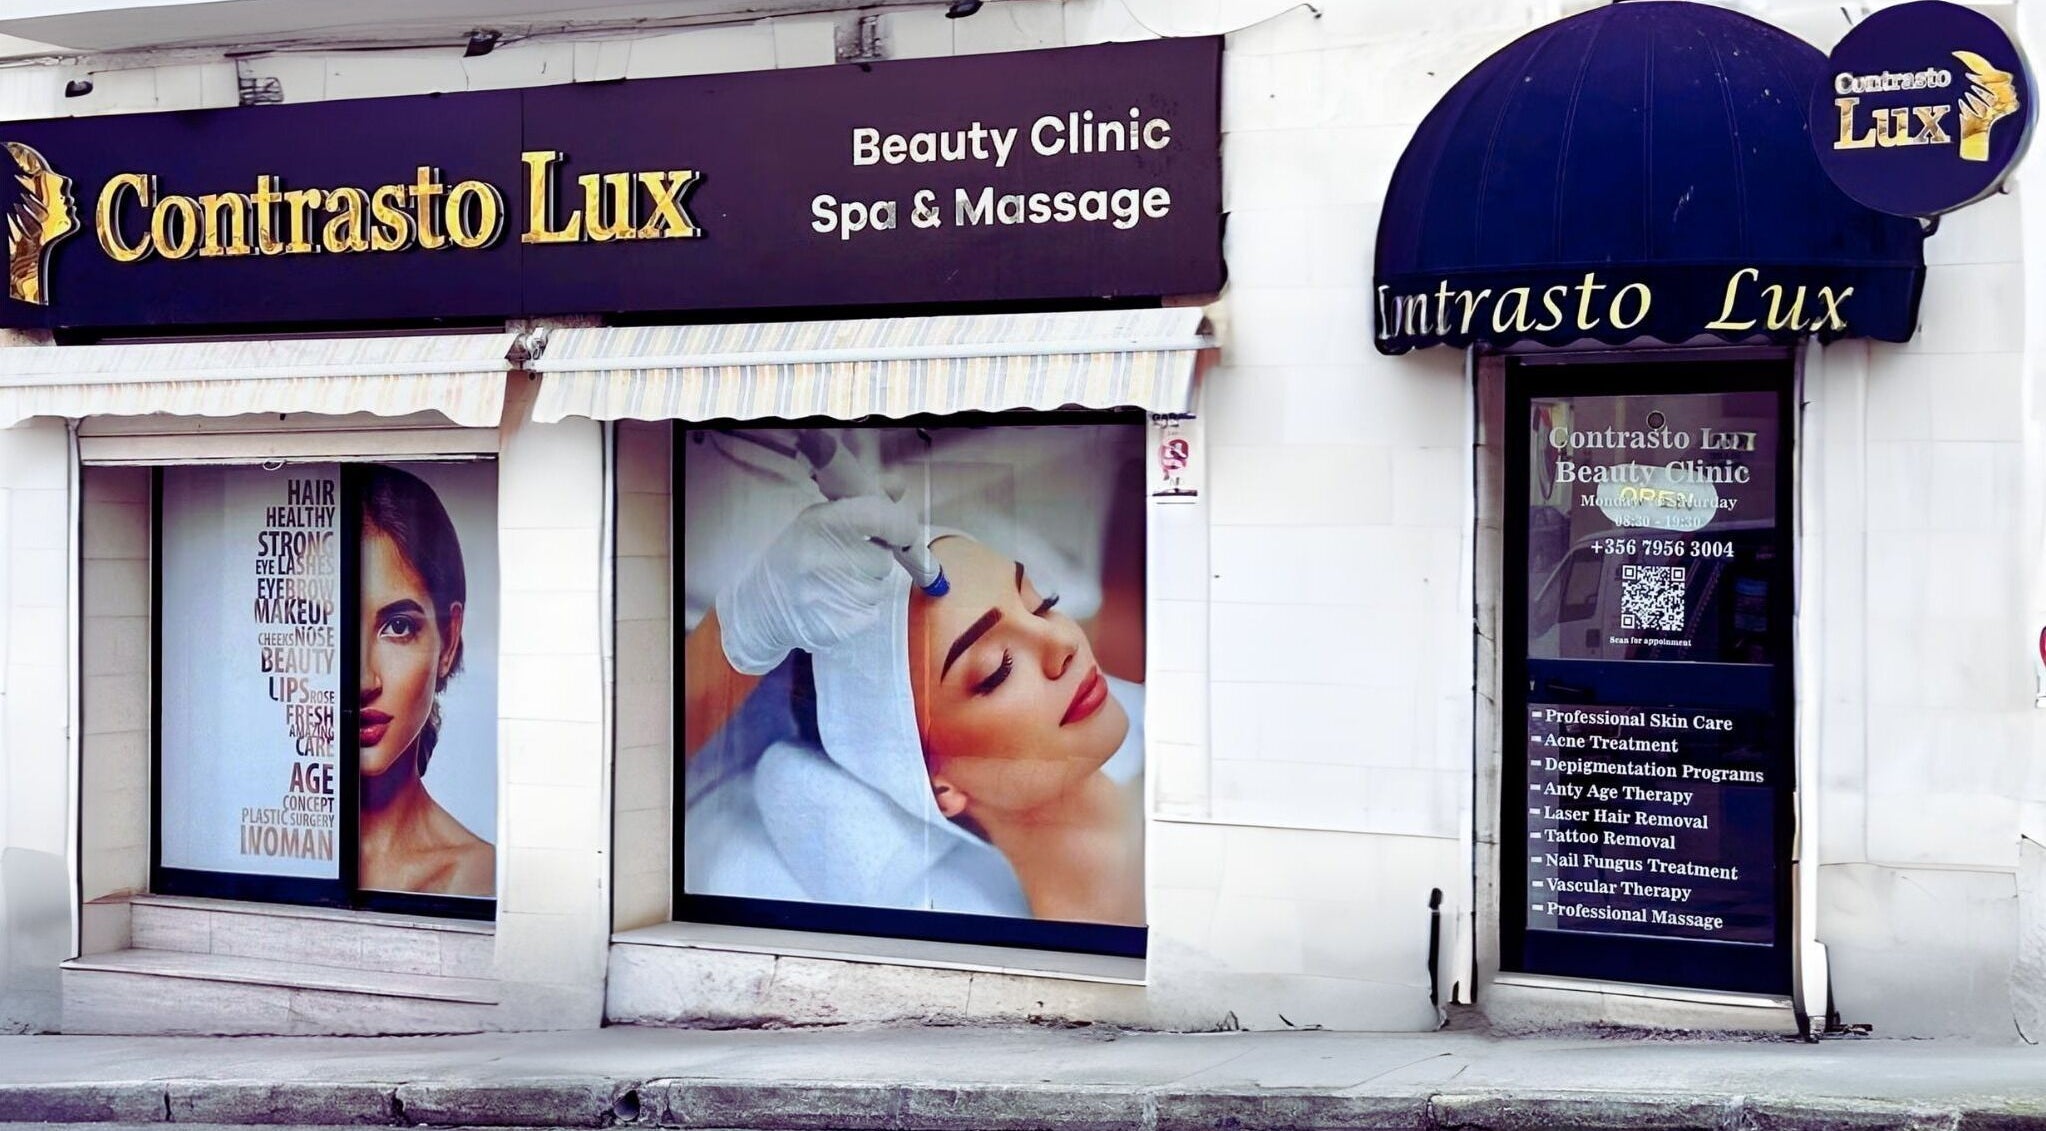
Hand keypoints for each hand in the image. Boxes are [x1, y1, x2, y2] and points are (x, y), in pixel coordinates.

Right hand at [715, 496, 925, 674]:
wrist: (761, 605)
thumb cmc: (797, 555)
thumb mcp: (819, 520)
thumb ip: (864, 503)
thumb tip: (899, 484)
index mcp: (819, 522)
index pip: (881, 518)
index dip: (901, 526)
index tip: (901, 533)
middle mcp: (821, 556)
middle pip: (883, 559)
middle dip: (874, 560)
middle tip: (848, 561)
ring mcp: (825, 594)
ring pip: (878, 588)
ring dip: (867, 586)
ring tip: (838, 583)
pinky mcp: (832, 626)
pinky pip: (871, 614)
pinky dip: (861, 611)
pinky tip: (836, 603)